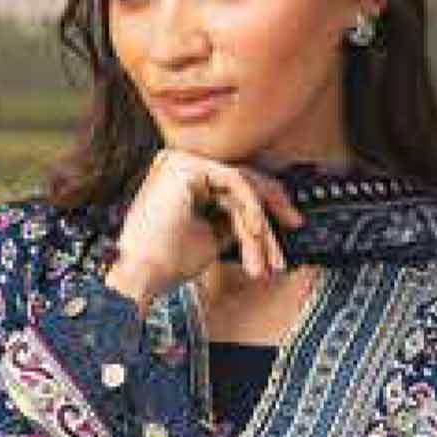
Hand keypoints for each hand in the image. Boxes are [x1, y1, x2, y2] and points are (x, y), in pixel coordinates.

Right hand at [103, 148, 304, 310]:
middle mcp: (181, 164)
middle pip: (243, 179)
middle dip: (272, 209)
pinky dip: (249, 209)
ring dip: (258, 224)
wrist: (143, 274)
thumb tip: (264, 214)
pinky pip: (234, 183)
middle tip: (294, 227)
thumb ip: (235, 218)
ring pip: (240, 186)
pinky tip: (255, 233)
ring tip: (265, 256)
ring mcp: (181, 161)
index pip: (235, 182)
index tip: (291, 223)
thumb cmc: (168, 261)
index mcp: (184, 178)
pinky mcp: (185, 166)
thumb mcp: (214, 235)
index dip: (267, 203)